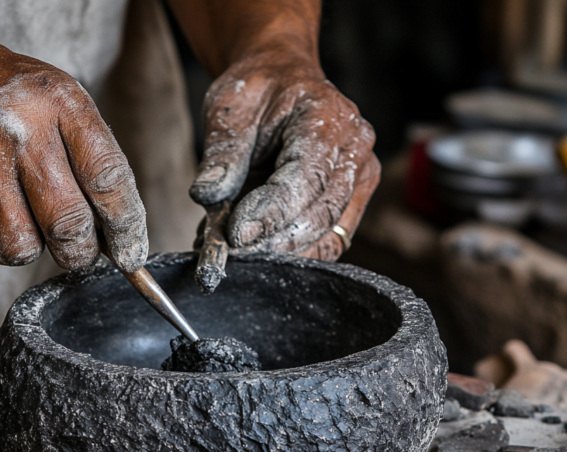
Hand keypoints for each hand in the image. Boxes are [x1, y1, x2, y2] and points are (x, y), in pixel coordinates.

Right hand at [0, 37, 147, 271]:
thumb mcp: (54, 96)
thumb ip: (89, 153)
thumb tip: (117, 233)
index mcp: (58, 101)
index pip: (109, 178)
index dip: (126, 226)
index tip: (130, 254)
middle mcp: (18, 129)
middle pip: (68, 225)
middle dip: (80, 252)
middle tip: (76, 250)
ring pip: (22, 249)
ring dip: (27, 248)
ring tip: (16, 216)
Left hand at [189, 50, 379, 260]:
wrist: (282, 83)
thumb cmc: (258, 92)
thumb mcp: (230, 109)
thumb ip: (222, 153)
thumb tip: (206, 194)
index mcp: (329, 116)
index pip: (307, 176)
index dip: (272, 211)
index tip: (236, 234)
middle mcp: (355, 149)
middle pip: (322, 213)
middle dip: (274, 241)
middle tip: (231, 252)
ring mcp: (360, 179)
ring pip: (328, 236)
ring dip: (281, 252)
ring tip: (236, 252)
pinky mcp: (353, 203)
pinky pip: (328, 242)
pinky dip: (291, 253)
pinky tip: (256, 249)